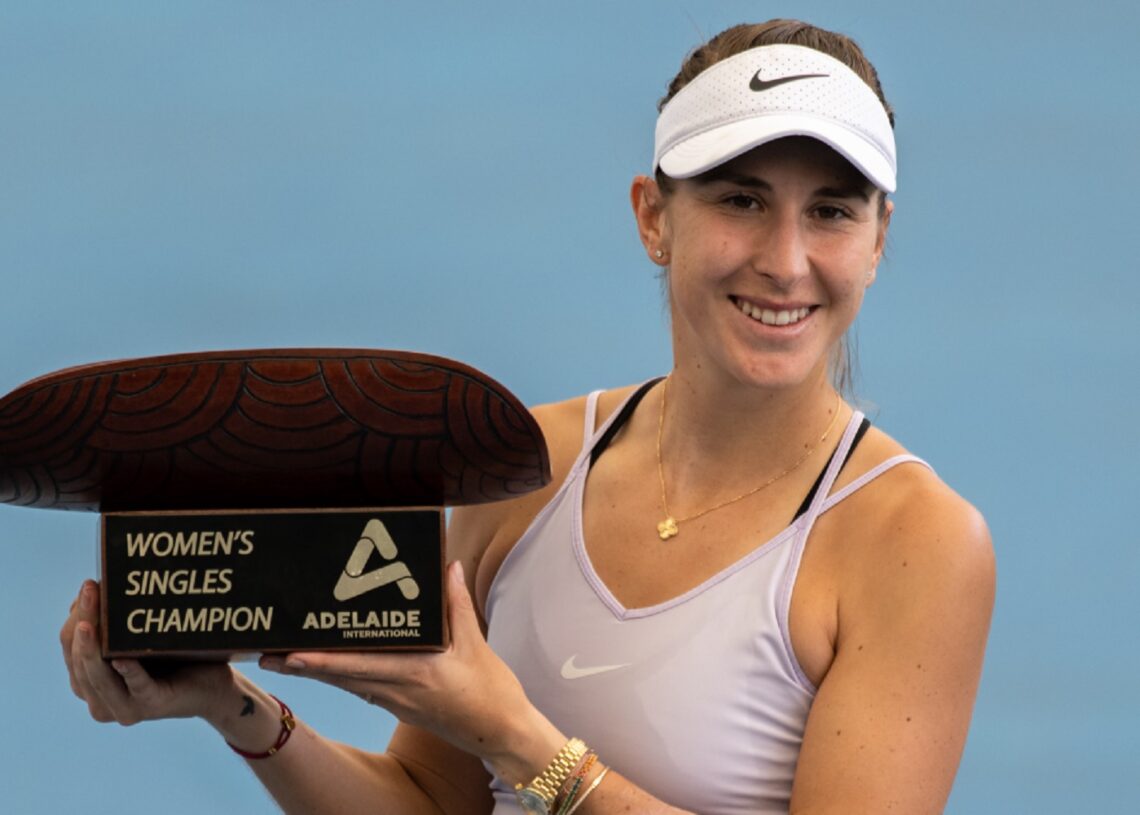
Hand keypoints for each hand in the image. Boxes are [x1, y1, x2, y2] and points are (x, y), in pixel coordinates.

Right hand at [61, 580, 233, 725]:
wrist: (215, 688)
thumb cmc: (175, 660)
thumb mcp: (139, 641)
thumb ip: (115, 627)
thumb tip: (91, 592)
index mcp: (90, 683)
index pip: (71, 650)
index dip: (75, 619)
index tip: (88, 586)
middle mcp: (100, 700)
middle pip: (80, 660)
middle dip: (83, 622)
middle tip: (90, 590)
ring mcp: (124, 707)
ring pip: (98, 677)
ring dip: (92, 648)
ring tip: (90, 624)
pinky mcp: (151, 705)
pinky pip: (136, 687)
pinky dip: (127, 672)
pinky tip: (121, 658)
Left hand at [260, 562, 541, 763]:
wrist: (500, 732)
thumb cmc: (491, 689)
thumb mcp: (475, 643)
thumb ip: (455, 602)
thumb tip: (447, 564)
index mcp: (417, 674)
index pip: (360, 666)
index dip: (324, 662)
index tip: (294, 653)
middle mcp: (399, 691)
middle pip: (342, 678)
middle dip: (304, 667)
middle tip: (268, 654)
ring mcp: (397, 702)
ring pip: (348, 685)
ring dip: (317, 673)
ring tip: (283, 659)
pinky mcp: (400, 706)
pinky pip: (362, 689)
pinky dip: (341, 676)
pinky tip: (325, 666)